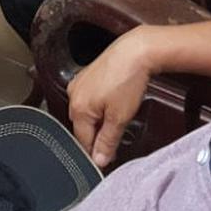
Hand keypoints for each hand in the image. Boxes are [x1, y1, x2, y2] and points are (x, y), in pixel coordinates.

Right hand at [67, 27, 153, 166]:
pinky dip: (100, 105)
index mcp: (78, 108)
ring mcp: (79, 83)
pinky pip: (90, 99)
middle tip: (119, 134)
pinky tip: (115, 101)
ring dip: (100, 120)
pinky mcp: (87, 75)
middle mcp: (74, 95)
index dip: (97, 152)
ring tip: (119, 115)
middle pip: (83, 127)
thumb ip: (107, 141)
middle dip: (98, 135)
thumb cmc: (128, 80)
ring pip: (87, 113)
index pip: (83, 142)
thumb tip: (98, 160)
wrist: (137, 50)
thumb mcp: (120, 117)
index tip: (109, 157)